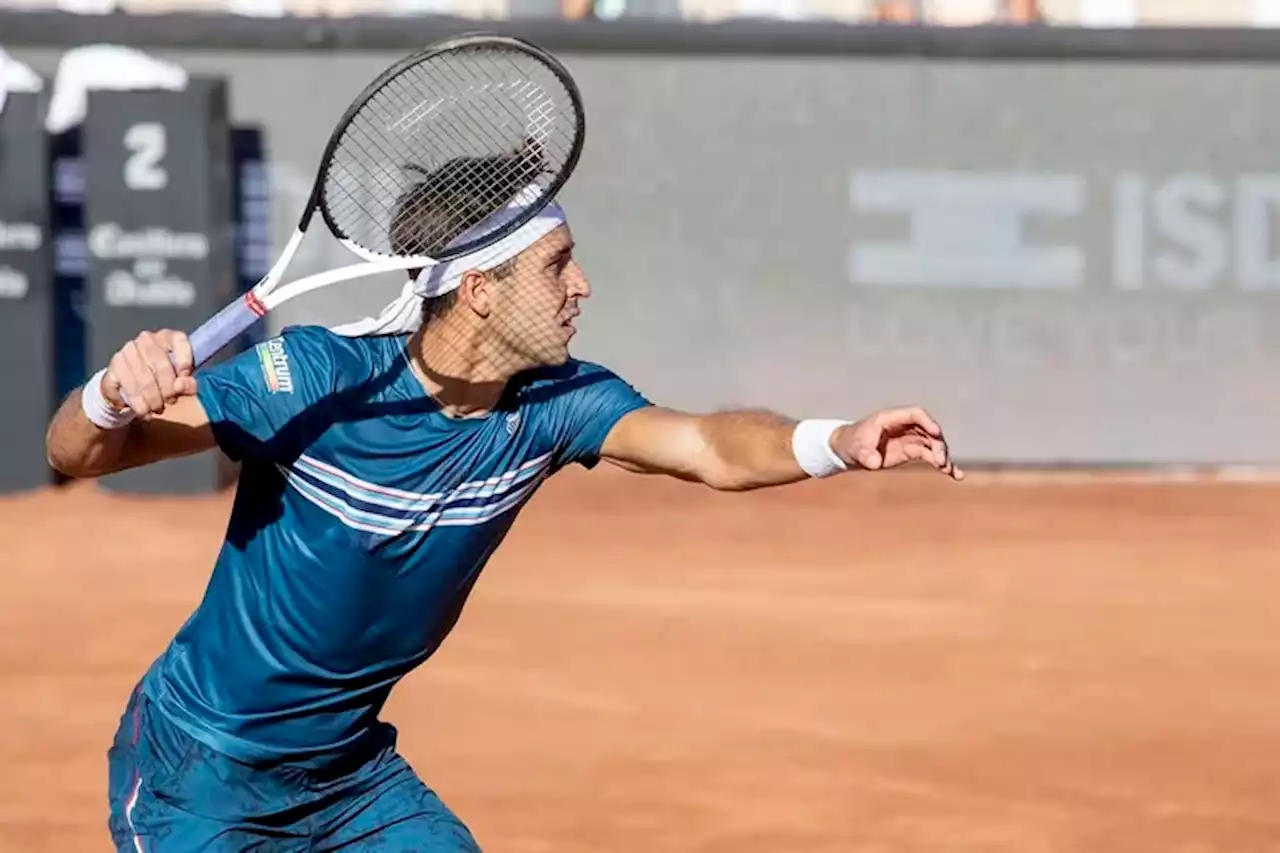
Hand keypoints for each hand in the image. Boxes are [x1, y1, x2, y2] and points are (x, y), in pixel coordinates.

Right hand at [101, 330, 196, 418]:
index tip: (186, 377)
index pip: (179, 341)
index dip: (185, 361)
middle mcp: (145, 340)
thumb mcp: (180, 381)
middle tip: (170, 401)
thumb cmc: (161, 380)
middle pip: (162, 367)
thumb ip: (188, 384)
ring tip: (157, 409)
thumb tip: (180, 386)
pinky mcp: (113, 367)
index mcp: (166, 337)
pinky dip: (137, 404)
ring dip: (153, 401)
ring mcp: (126, 352)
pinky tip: (143, 410)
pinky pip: (127, 389)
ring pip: (144, 381)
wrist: (128, 384)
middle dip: (169, 390)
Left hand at [832, 406, 962, 480]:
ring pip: (933, 444)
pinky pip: (931, 456)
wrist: (848, 451)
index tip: (936, 433)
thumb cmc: (852, 443)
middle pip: (929, 430)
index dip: (928, 422)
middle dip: (938, 444)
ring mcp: (910, 438)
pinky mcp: (912, 451)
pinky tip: (955, 475)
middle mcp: (905, 426)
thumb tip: (875, 463)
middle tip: (941, 461)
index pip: (916, 414)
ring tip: (948, 471)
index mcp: (891, 418)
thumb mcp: (855, 448)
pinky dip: (943, 464)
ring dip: (942, 455)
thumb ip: (864, 454)